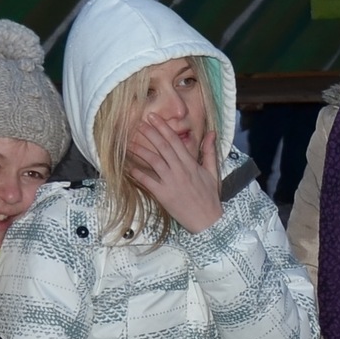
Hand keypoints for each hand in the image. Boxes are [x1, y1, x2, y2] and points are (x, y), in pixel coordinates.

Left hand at [126, 111, 222, 233]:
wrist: (208, 221)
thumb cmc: (210, 197)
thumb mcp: (212, 173)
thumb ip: (209, 152)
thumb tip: (212, 133)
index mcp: (191, 164)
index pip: (175, 141)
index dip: (163, 128)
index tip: (153, 118)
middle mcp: (180, 170)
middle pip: (163, 147)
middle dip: (150, 133)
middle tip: (139, 123)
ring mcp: (171, 182)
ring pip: (153, 161)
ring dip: (140, 150)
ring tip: (129, 142)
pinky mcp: (163, 195)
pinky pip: (147, 181)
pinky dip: (136, 173)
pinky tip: (127, 167)